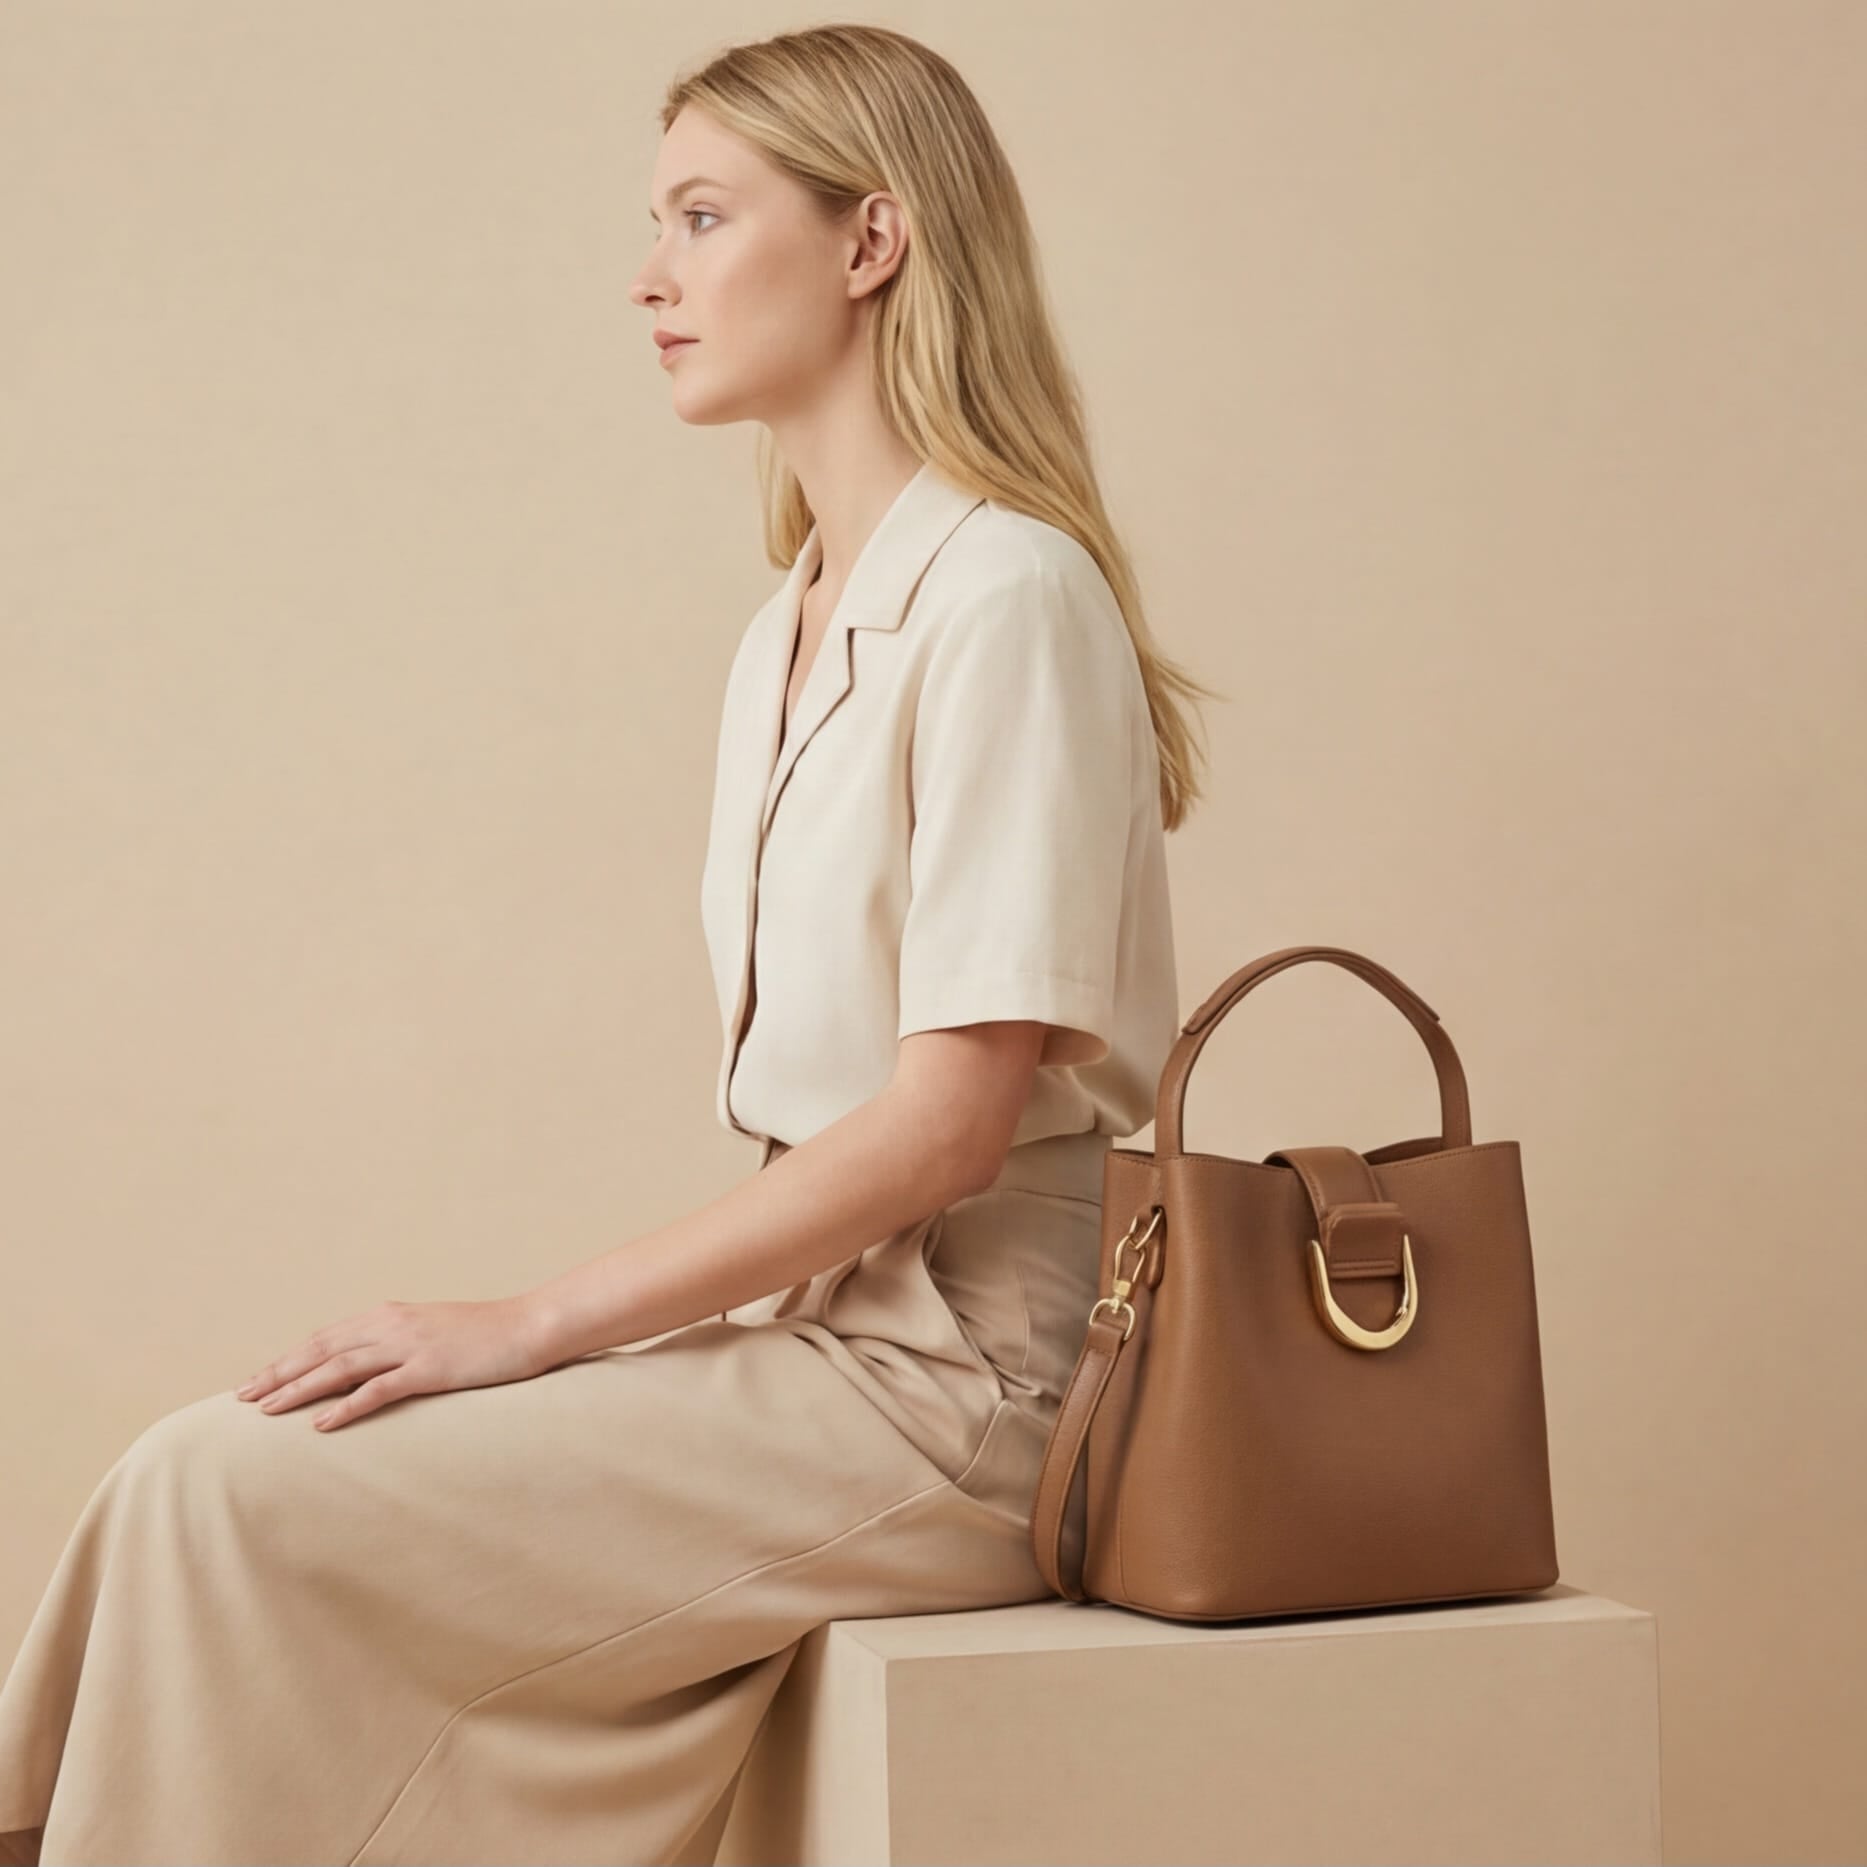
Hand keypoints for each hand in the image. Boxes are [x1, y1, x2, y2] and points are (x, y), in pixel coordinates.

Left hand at [234, 1296, 555, 1430]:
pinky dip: (345, 1405)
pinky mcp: (430, 1368)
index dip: (288, 1359)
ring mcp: (410, 1346)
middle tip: (242, 1397)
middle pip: (321, 1349)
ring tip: (266, 1410)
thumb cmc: (486, 1335)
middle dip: (278, 1373)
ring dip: (299, 1388)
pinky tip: (321, 1423)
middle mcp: (391, 1325)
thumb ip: (399, 1346)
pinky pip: (378, 1389)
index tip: (257, 1380)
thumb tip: (368, 1372)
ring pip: (339, 1367)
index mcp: (390, 1316)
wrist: (531, 1326)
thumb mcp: (434, 1334)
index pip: (325, 1338)